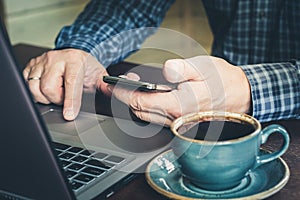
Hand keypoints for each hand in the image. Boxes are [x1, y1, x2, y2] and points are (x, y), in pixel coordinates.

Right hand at [23, 48, 108, 120]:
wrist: (76, 55)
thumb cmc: (86, 66)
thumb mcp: (99, 75)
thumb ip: (105, 85)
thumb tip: (113, 92)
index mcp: (75, 60)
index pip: (71, 83)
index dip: (70, 101)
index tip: (69, 115)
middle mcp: (56, 59)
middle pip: (49, 89)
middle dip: (59, 99)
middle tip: (67, 96)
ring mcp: (41, 61)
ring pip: (35, 88)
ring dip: (47, 97)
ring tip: (58, 92)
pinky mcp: (30, 65)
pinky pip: (27, 84)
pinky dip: (36, 92)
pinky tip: (47, 88)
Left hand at [111, 56, 250, 125]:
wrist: (240, 98)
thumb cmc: (223, 82)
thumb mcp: (204, 67)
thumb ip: (182, 69)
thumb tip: (165, 70)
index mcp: (178, 105)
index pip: (139, 102)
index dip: (121, 93)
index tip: (111, 85)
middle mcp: (175, 119)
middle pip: (138, 112)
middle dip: (124, 98)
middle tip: (120, 83)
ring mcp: (177, 124)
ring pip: (145, 117)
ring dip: (134, 103)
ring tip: (132, 86)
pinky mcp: (179, 123)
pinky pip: (155, 118)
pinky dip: (145, 107)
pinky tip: (147, 96)